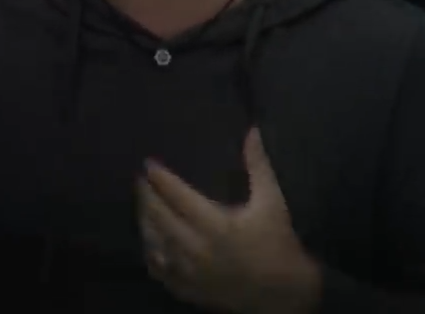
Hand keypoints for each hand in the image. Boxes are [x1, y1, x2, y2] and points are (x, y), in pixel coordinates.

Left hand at [136, 128, 321, 313]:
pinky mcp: (189, 289)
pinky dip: (151, 252)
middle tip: (141, 180)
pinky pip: (160, 270)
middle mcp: (198, 250)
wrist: (283, 294)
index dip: (161, 179)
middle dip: (147, 196)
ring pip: (155, 244)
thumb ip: (258, 165)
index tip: (149, 164)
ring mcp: (190, 273)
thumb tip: (252, 131)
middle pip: (161, 218)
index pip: (179, 197)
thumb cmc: (279, 243)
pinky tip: (149, 239)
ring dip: (145, 222)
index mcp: (218, 226)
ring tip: (142, 204)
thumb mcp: (272, 201)